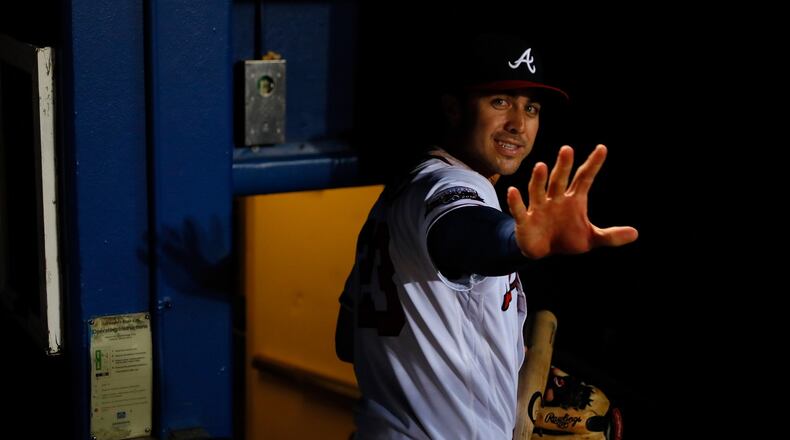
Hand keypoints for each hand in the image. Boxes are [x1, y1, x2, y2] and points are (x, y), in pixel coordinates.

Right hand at [507, 144, 637, 258]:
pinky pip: (520, 210)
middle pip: (559, 180)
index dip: (593, 165)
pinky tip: (513, 191)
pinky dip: (516, 201)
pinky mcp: (525, 220)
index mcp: (573, 200)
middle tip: (567, 149)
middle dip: (563, 166)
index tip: (602, 149)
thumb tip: (636, 233)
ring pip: (538, 191)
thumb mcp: (592, 239)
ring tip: (542, 166)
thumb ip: (611, 236)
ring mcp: (539, 208)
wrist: (543, 251)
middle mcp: (555, 199)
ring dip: (539, 179)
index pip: (584, 178)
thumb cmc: (567, 239)